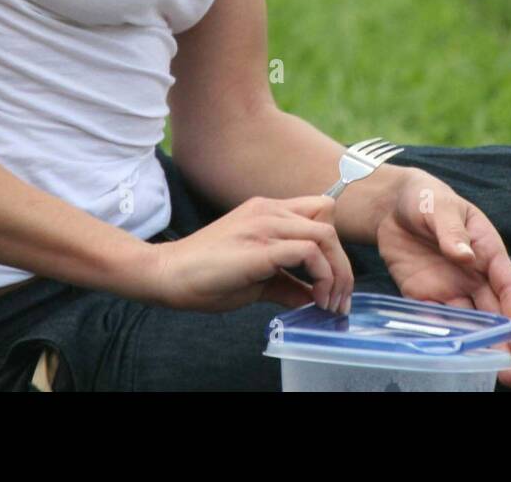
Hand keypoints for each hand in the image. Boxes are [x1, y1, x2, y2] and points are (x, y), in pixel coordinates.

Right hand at [146, 194, 354, 313]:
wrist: (167, 274)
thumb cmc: (205, 277)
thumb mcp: (255, 279)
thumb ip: (286, 284)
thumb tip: (311, 299)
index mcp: (266, 211)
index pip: (319, 208)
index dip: (333, 242)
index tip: (333, 278)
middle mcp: (268, 210)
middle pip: (329, 220)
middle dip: (342, 263)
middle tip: (339, 299)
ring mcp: (263, 225)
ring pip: (325, 233)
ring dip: (337, 271)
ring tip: (329, 303)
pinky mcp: (259, 247)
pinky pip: (308, 250)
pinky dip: (321, 275)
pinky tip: (315, 298)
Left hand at [372, 169, 510, 388]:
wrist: (391, 204)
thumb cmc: (425, 197)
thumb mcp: (439, 206)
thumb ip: (451, 230)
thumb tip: (466, 256)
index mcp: (487, 251)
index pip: (509, 287)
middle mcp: (473, 275)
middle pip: (493, 314)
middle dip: (502, 342)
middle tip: (507, 371)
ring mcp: (449, 287)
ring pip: (469, 323)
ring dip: (477, 347)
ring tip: (484, 373)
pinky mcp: (423, 295)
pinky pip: (435, 319)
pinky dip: (442, 336)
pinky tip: (446, 355)